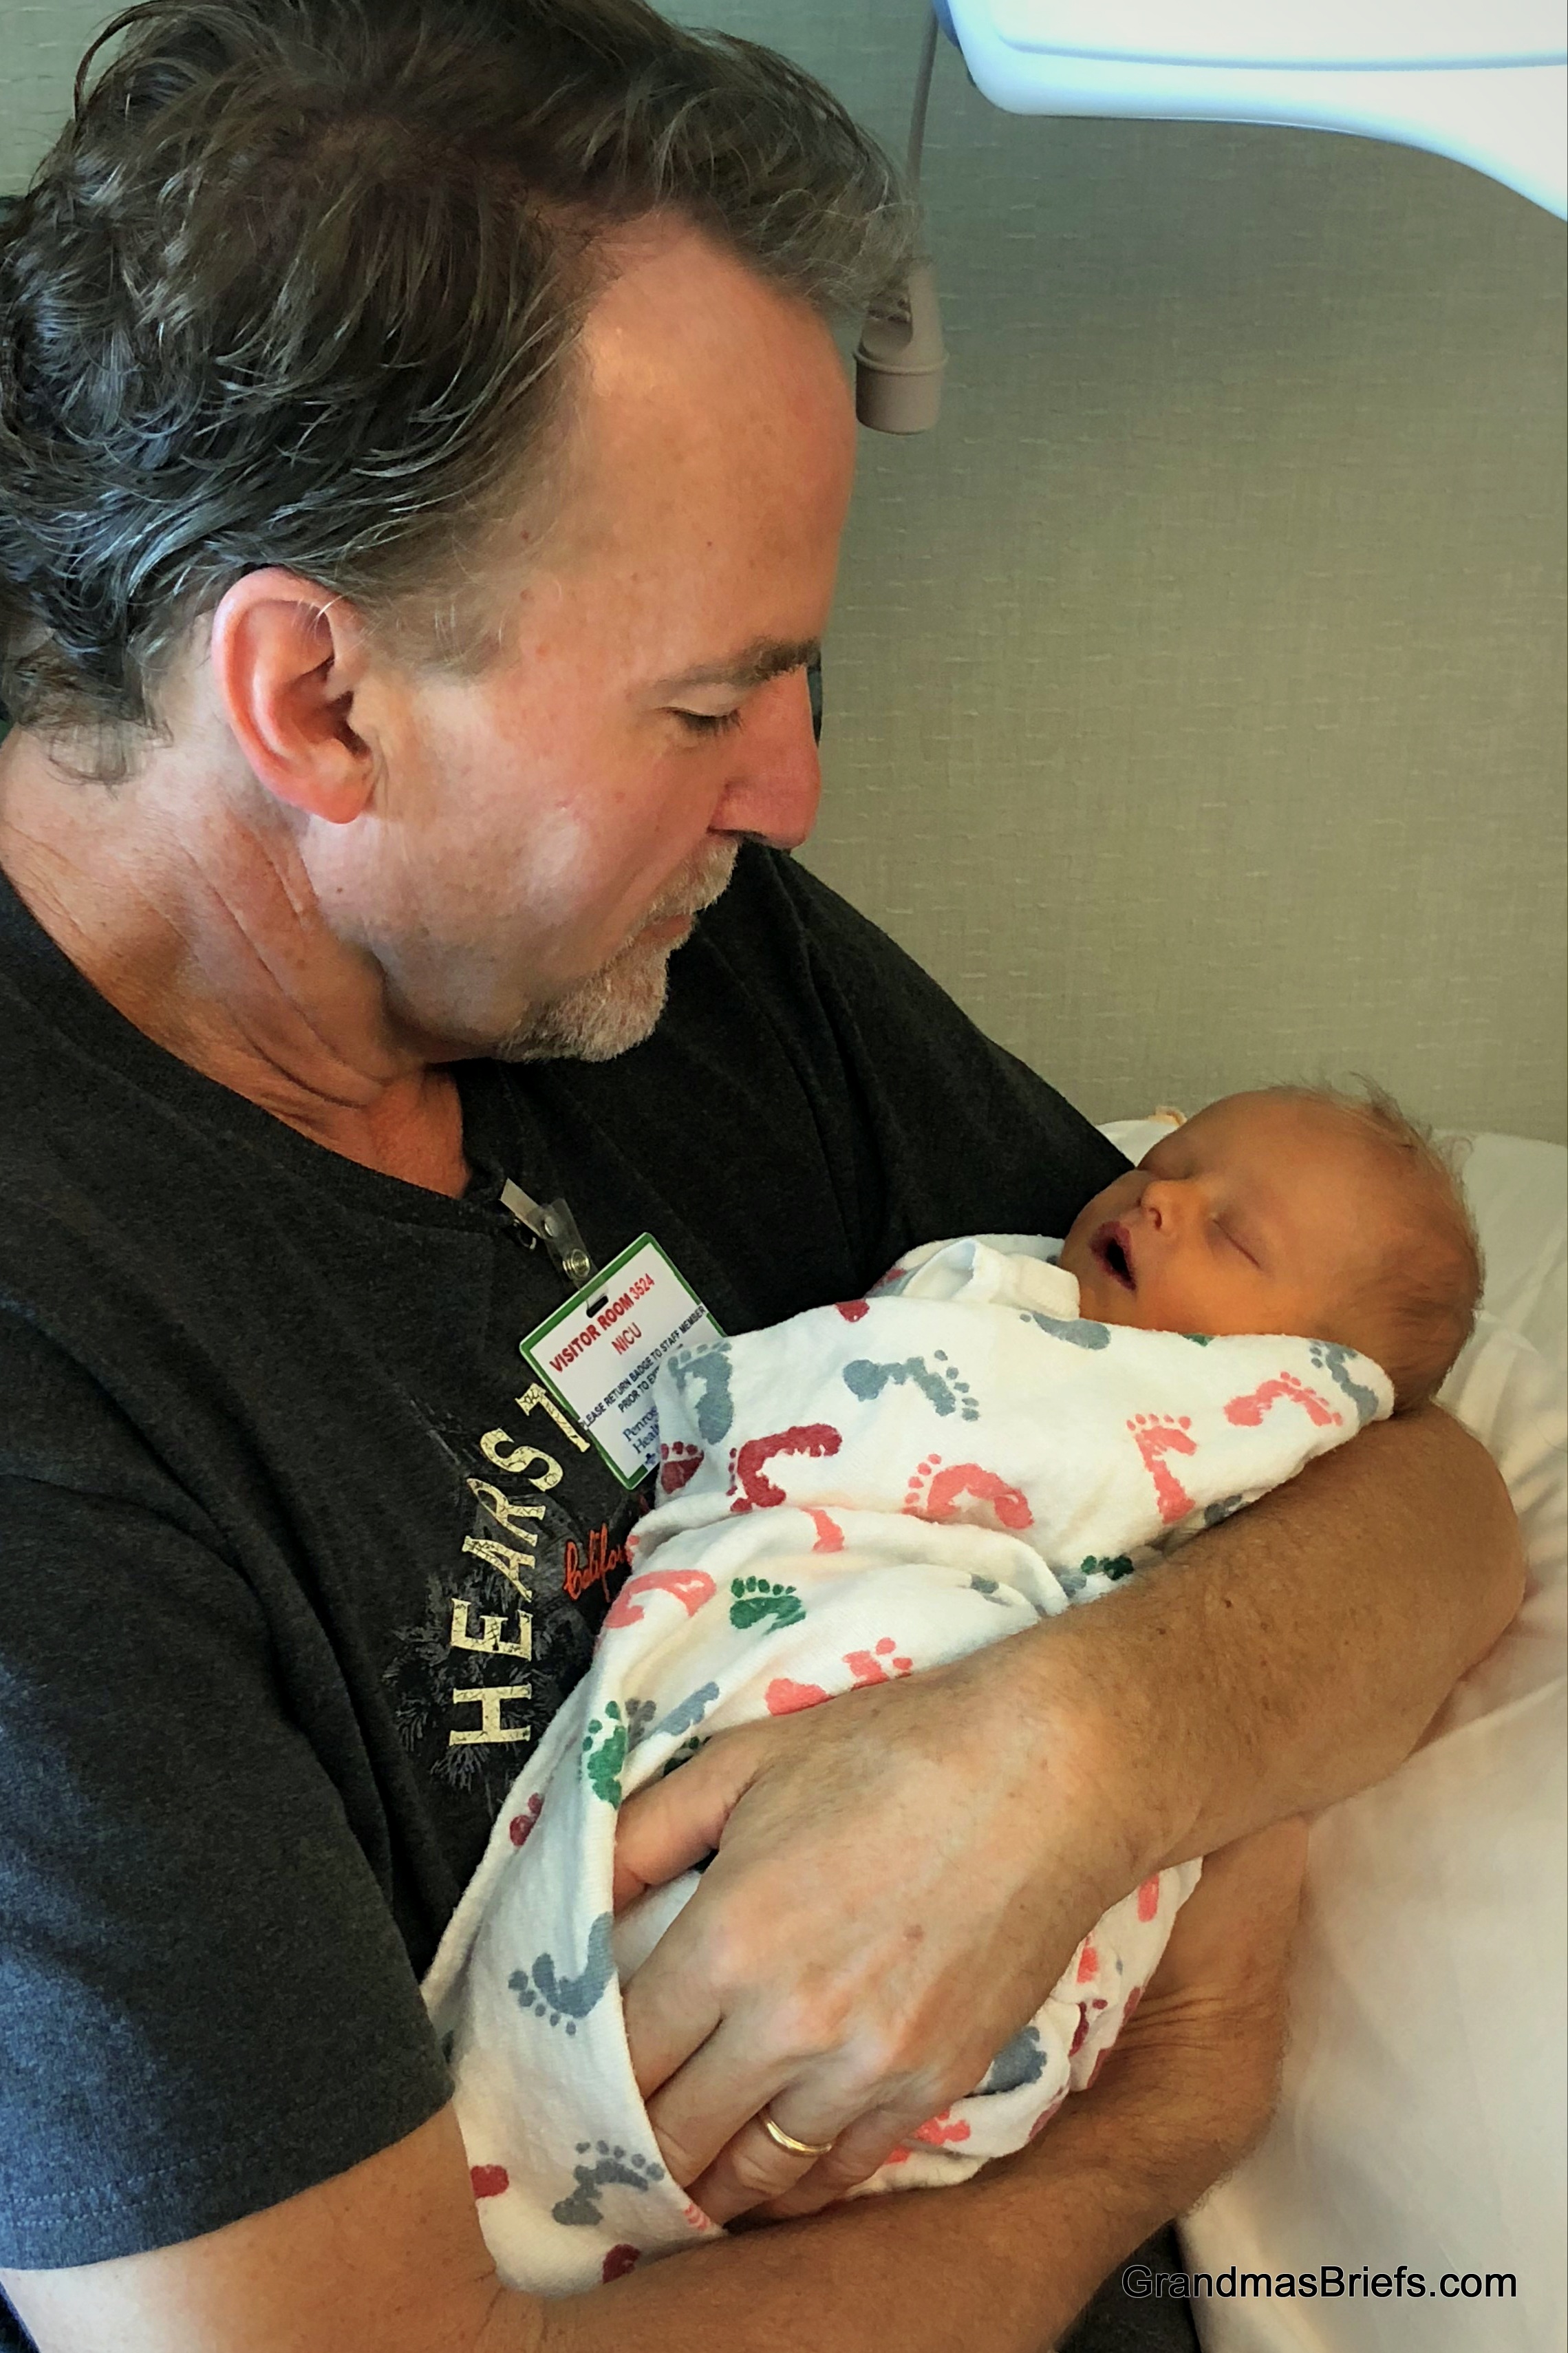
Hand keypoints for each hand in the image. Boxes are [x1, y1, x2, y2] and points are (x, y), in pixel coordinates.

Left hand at [612, 1636, 1141, 2223]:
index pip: (625, 2056)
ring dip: (707, 2185)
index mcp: (728, 1939)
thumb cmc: (893, 1748)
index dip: (588, 2075)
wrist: (1049, 1775)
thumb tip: (580, 1893)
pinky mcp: (935, 2084)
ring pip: (756, 2173)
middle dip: (636, 2144)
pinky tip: (770, 2178)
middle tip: (613, 2140)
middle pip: (676, 2134)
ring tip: (679, 2180)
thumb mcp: (744, 1759)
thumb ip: (646, 1831)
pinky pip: (842, 2171)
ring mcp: (867, 2066)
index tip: (575, 2079)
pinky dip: (795, 2186)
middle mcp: (788, 2025)